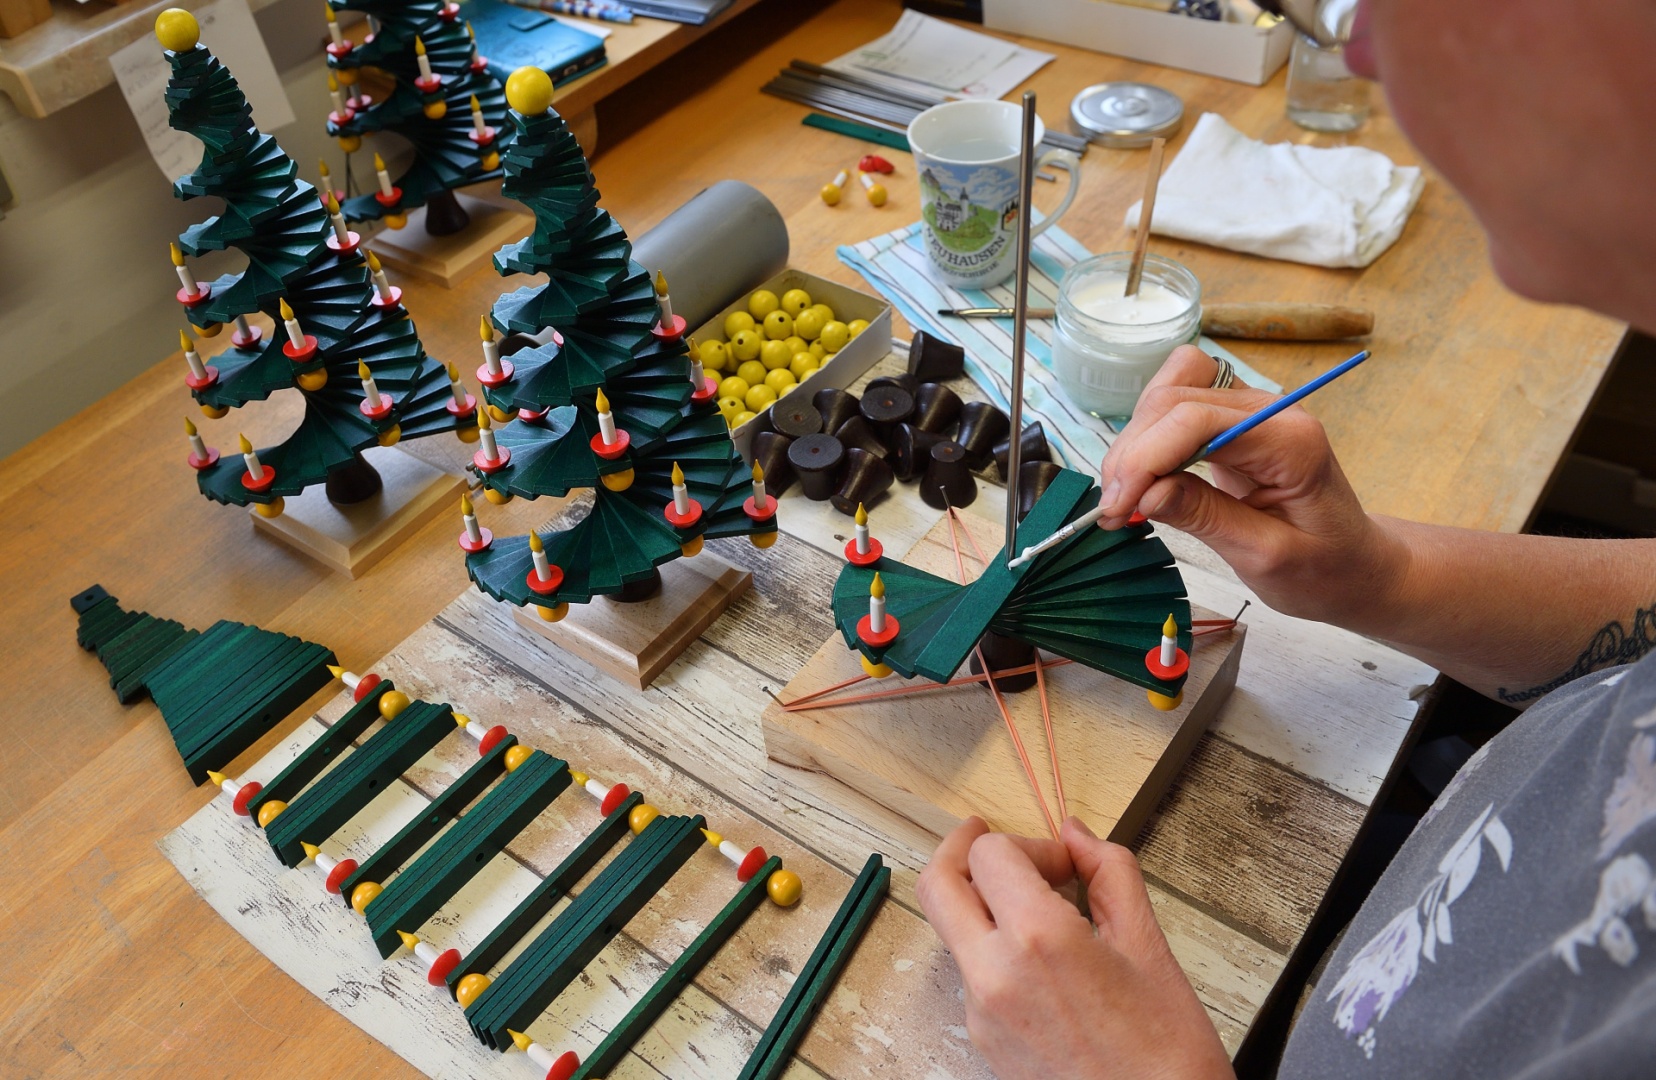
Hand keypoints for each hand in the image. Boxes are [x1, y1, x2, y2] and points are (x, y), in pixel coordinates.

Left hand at [916, 816, 1233, 1079]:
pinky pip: (971, 972)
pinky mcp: (982, 1040)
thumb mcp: (1149, 947)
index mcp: (1038, 940)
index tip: (1063, 861)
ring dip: (979, 902)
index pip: (991, 853)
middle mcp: (994, 974)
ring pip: (952, 929)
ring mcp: (981, 1011)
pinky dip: (992, 947)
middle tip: (984, 835)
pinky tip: (1040, 957)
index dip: (1029, 843)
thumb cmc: (1166, 1055)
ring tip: (1033, 905)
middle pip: (938, 884)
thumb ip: (1109, 874)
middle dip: (960, 850)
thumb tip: (1077, 835)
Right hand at [1095, 345, 1405, 626]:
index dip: (1145, 458)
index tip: (1117, 507)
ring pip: (1170, 391)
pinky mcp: (1231, 425)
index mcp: (1290, 441)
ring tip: (1125, 497)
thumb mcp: (1266, 557)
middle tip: (1113, 510)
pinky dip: (1147, 439)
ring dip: (1135, 440)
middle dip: (1133, 452)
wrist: (1355, 567)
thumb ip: (1206, 518)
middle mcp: (1269, 412)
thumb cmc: (1325, 569)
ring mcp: (1249, 412)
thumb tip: (1145, 495)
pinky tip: (1141, 481)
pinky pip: (1176, 408)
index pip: (1197, 420)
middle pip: (1176, 397)